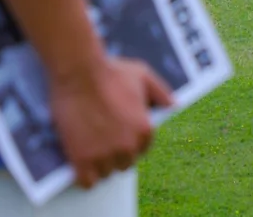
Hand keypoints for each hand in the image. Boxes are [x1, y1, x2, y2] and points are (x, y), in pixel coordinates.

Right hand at [50, 55, 173, 188]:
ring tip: (89, 144)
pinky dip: (84, 175)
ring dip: (98, 163)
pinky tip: (80, 162)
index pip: (141, 149)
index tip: (117, 132)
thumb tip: (173, 105)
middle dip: (114, 152)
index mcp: (144, 130)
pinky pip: (87, 182)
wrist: (79, 70)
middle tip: (101, 136)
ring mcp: (105, 156)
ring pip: (105, 173)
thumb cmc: (110, 70)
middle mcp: (128, 147)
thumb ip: (160, 91)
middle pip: (124, 163)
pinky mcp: (83, 160)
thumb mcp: (141, 75)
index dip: (129, 140)